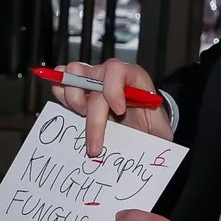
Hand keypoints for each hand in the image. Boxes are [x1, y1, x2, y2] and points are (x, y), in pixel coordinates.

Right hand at [51, 58, 170, 158]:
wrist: (141, 123)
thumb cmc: (150, 125)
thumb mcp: (160, 131)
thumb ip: (158, 137)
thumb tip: (154, 150)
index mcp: (133, 76)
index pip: (117, 70)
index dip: (113, 90)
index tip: (119, 111)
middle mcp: (109, 73)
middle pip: (90, 79)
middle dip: (91, 113)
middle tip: (96, 142)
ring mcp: (91, 77)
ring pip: (72, 73)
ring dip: (73, 99)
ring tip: (82, 118)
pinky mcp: (77, 87)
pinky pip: (60, 81)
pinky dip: (60, 95)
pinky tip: (71, 111)